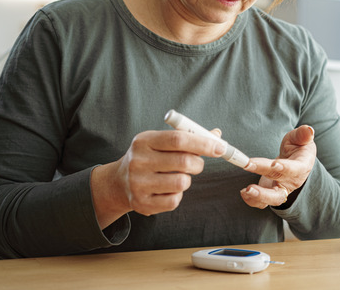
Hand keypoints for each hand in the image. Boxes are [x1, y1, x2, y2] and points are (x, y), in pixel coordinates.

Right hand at [90, 128, 226, 228]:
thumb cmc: (149, 157)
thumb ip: (188, 138)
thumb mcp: (160, 142)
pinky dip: (178, 195)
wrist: (119, 182)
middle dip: (199, 163)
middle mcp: (138, 161)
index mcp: (144, 141)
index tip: (220, 147)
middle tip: (197, 164)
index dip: (203, 143)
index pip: (179, 139)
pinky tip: (168, 189)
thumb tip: (217, 135)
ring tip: (178, 176)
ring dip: (187, 179)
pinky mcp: (141, 203)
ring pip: (182, 182)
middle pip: (184, 161)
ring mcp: (138, 184)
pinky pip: (174, 200)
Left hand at [240, 125, 316, 208]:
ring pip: (272, 199)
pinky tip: (243, 192)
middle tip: (250, 187)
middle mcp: (292, 181)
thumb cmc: (297, 147)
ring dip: (258, 197)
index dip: (285, 168)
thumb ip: (303, 134)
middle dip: (264, 191)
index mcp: (301, 166)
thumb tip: (309, 129)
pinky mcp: (271, 193)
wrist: (295, 159)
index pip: (294, 169)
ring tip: (245, 191)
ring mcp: (281, 189)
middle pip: (279, 189)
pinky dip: (252, 200)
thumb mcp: (300, 138)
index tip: (273, 164)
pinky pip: (262, 202)